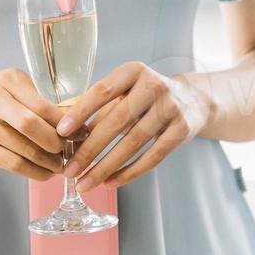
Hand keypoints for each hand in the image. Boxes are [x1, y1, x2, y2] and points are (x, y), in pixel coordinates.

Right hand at [0, 69, 65, 180]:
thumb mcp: (4, 85)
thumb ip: (32, 99)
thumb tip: (69, 123)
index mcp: (8, 80)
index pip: (44, 105)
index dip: (65, 124)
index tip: (79, 134)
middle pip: (34, 126)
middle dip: (57, 144)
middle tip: (69, 151)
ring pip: (25, 149)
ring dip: (48, 162)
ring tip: (59, 166)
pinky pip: (12, 163)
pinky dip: (33, 171)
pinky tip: (43, 173)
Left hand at [57, 62, 210, 191]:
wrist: (194, 100)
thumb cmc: (145, 97)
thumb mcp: (125, 92)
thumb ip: (100, 109)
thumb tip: (67, 137)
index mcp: (133, 71)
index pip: (103, 90)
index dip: (81, 111)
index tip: (61, 131)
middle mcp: (154, 86)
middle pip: (117, 121)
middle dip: (90, 149)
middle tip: (69, 170)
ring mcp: (171, 108)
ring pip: (133, 143)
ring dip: (106, 167)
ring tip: (85, 184)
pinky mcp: (182, 130)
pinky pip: (152, 157)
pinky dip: (129, 172)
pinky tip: (110, 183)